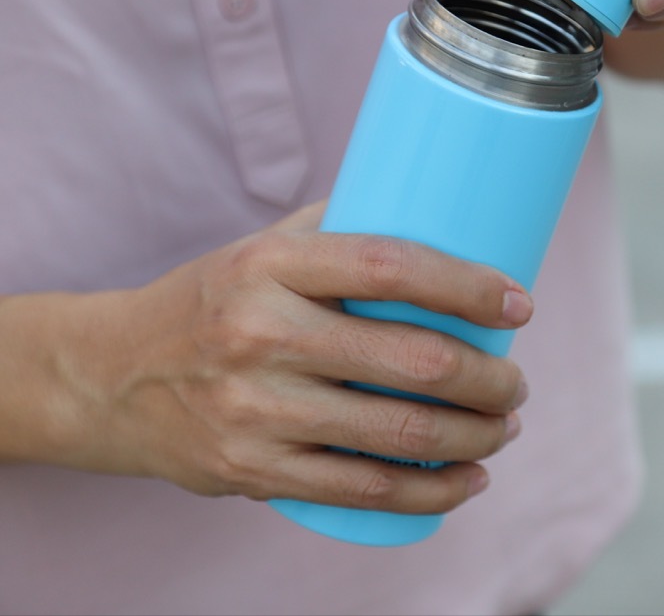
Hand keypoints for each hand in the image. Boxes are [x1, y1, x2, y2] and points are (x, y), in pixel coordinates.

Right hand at [0, 203, 530, 514]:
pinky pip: (363, 490)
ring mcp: (254, 409)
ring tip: (504, 426)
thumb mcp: (261, 248)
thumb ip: (342, 229)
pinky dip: (432, 490)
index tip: (519, 303)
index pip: (392, 267)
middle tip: (515, 381)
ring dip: (475, 435)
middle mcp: (260, 334)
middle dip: (489, 378)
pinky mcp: (252, 470)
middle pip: (411, 360)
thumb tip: (438, 208)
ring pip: (399, 434)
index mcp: (270, 265)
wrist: (107, 377)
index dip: (469, 287)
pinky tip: (469, 478)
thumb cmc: (209, 301)